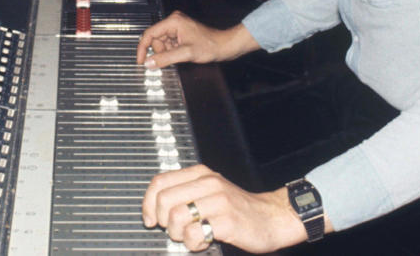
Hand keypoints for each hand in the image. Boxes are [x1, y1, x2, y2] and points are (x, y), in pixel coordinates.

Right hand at [136, 11, 257, 68]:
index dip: (143, 48)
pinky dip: (172, 52)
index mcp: (173, 21)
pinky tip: (182, 53)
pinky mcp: (180, 33)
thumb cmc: (210, 46)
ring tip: (181, 55)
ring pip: (161, 43)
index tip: (141, 61)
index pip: (149, 34)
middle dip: (160, 52)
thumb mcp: (185, 54)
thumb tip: (149, 63)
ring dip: (167, 52)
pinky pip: (169, 44)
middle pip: (155, 40)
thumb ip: (165, 58)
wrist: (224, 46)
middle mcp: (173, 22)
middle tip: (173, 57)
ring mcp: (177, 27)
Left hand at [142, 164, 314, 252]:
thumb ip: (185, 193)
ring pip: (176, 217)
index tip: (150, 219)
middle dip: (163, 222)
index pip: (160, 182)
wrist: (272, 217)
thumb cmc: (237, 209)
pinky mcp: (227, 221)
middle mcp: (208, 183)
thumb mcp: (210, 191)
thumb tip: (152, 207)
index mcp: (200, 174)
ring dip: (178, 234)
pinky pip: (195, 234)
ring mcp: (218, 201)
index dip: (148, 203)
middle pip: (164, 201)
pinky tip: (204, 242)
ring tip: (191, 236)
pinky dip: (194, 244)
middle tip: (176, 230)